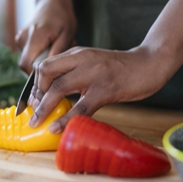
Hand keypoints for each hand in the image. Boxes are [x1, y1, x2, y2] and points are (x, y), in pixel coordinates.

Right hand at [16, 0, 76, 73]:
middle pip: (26, 65)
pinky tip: (50, 45)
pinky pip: (29, 54)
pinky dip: (39, 53)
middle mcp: (23, 38)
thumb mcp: (67, 34)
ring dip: (42, 59)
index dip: (37, 74)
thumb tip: (50, 69)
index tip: (53, 72)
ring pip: (29, 60)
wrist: (51, 2)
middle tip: (58, 57)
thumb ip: (57, 52)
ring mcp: (20, 39)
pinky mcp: (20, 40)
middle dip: (42, 67)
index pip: (26, 65)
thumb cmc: (62, 18)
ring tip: (56, 47)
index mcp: (34, 37)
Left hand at [28, 46, 170, 132]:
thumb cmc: (120, 68)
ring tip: (37, 123)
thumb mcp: (93, 63)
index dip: (34, 85)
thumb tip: (55, 94)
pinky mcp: (106, 89)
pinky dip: (66, 119)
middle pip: (45, 73)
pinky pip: (81, 106)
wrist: (149, 63)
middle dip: (35, 95)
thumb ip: (75, 72)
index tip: (33, 101)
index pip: (44, 65)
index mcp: (76, 53)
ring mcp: (93, 73)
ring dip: (44, 108)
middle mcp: (81, 59)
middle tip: (35, 113)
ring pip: (58, 88)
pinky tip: (57, 128)